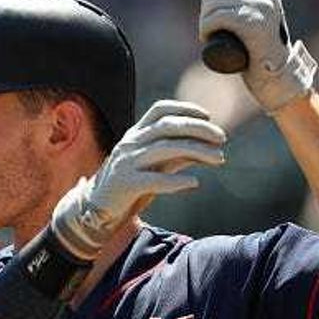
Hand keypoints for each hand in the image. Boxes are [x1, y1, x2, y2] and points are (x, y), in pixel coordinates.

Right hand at [51, 100, 225, 259]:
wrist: (97, 210)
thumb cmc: (131, 186)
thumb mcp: (154, 166)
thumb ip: (177, 156)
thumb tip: (207, 150)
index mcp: (135, 134)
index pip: (160, 110)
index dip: (185, 108)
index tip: (208, 116)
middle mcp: (130, 143)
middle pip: (167, 126)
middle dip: (198, 128)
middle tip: (222, 138)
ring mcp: (126, 162)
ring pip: (164, 149)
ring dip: (196, 151)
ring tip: (220, 159)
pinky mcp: (125, 184)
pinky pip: (153, 180)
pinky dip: (176, 180)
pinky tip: (194, 183)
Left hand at [197, 0, 316, 112]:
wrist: (276, 76)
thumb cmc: (256, 50)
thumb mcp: (252, 16)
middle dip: (206, 6)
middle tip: (212, 26)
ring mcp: (259, 6)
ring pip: (210, 2)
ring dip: (204, 22)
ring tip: (212, 35)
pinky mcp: (251, 23)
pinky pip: (213, 18)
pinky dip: (205, 30)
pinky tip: (209, 39)